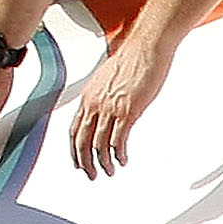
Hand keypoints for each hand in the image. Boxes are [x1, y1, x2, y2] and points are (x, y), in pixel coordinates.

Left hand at [69, 39, 171, 178]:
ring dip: (104, 162)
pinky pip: (118, 140)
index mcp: (89, 96)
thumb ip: (106, 94)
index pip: (75, 129)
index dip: (75, 149)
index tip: (79, 161)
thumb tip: (110, 103)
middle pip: (82, 141)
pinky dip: (119, 154)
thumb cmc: (134, 58)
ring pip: (99, 144)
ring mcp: (110, 109)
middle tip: (91, 174)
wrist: (146, 49)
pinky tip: (123, 160)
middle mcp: (95, 104)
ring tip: (110, 171)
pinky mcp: (127, 112)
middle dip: (85, 162)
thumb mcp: (112, 78)